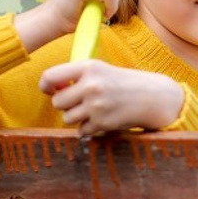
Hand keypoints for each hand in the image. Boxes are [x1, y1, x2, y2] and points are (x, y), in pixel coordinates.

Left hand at [39, 61, 185, 136]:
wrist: (151, 96)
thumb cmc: (122, 82)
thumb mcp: (100, 70)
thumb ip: (75, 76)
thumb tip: (50, 91)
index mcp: (89, 67)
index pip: (51, 77)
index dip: (46, 86)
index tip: (50, 90)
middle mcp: (91, 85)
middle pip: (57, 102)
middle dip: (66, 105)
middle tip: (81, 101)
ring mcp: (97, 105)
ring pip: (67, 118)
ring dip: (77, 117)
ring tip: (93, 110)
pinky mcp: (103, 123)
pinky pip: (81, 131)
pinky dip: (89, 128)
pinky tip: (102, 119)